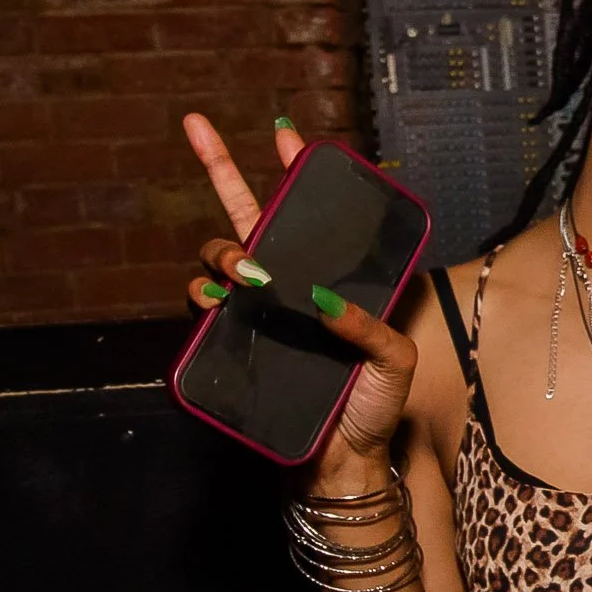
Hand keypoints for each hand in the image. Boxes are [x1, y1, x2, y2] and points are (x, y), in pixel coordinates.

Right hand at [182, 113, 417, 488]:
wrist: (341, 462)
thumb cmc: (375, 407)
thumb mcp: (392, 361)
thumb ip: (368, 327)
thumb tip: (323, 299)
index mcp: (335, 279)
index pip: (313, 217)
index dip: (298, 172)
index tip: (288, 135)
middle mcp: (292, 286)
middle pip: (250, 215)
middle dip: (222, 168)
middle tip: (199, 129)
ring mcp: (260, 310)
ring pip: (223, 255)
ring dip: (226, 250)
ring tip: (249, 273)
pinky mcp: (235, 340)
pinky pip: (205, 304)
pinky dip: (205, 294)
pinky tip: (217, 298)